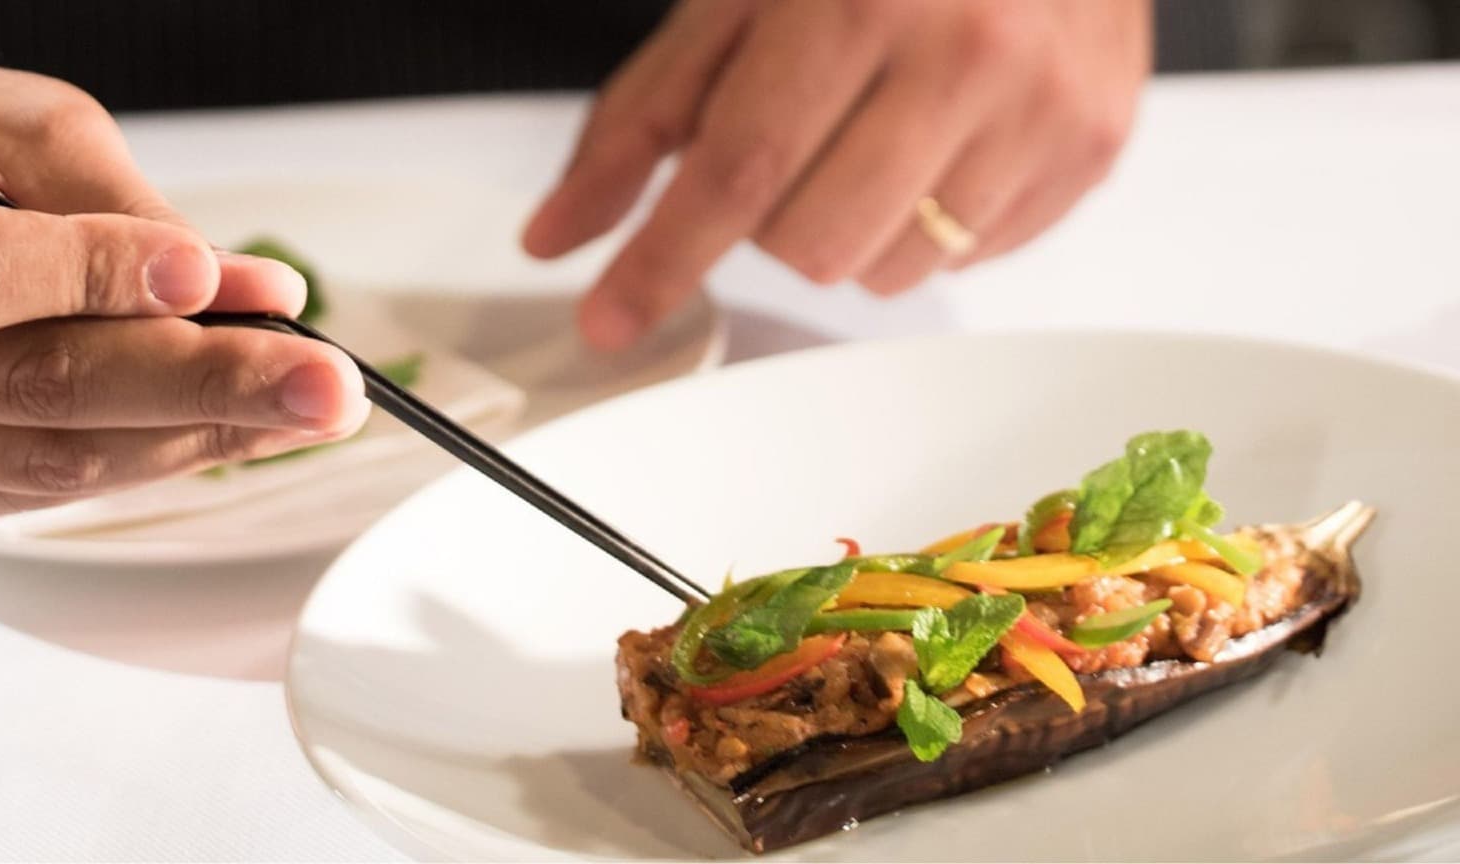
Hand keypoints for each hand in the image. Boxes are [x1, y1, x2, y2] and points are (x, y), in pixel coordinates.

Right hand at [0, 40, 368, 519]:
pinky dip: (167, 455)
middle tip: (327, 385)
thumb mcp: (31, 137)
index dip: (100, 276)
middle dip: (209, 387)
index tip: (211, 276)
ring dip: (209, 436)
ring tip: (316, 408)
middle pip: (45, 389)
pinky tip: (250, 429)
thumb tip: (231, 287)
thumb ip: (120, 208)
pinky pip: (62, 487)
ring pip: (62, 458)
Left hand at [523, 0, 1150, 349]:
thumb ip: (644, 115)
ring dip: (847, 226)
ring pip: (886, 272)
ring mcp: (1044, 106)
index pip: (739, 171)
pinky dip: (924, 222)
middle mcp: (968, 51)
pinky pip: (965, 261)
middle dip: (769, 221)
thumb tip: (560, 233)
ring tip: (871, 130)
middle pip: (813, 244)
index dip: (664, 259)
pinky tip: (939, 138)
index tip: (610, 318)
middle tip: (793, 139)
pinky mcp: (1091, 147)